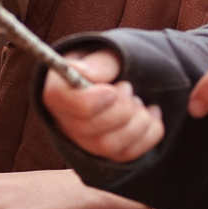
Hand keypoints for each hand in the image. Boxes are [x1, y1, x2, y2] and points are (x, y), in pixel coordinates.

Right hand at [39, 48, 166, 161]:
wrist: (121, 79)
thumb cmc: (109, 66)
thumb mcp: (106, 54)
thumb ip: (99, 63)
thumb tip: (87, 73)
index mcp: (57, 89)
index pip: (60, 102)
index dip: (91, 100)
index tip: (113, 90)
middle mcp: (63, 120)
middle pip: (87, 130)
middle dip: (119, 110)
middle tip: (128, 88)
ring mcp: (83, 142)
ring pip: (108, 146)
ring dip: (136, 122)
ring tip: (138, 101)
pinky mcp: (105, 154)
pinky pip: (127, 154)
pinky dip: (149, 133)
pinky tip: (151, 114)